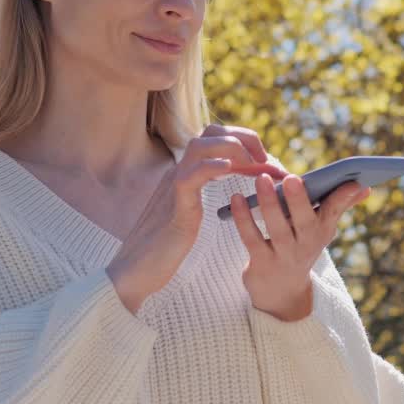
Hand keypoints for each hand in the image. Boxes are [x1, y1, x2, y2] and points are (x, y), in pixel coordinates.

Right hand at [106, 124, 287, 313]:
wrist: (136, 272)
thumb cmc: (165, 249)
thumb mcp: (187, 215)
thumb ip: (199, 197)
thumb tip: (226, 190)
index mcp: (186, 174)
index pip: (215, 137)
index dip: (245, 142)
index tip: (267, 161)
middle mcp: (179, 172)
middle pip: (211, 132)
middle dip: (244, 137)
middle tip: (266, 159)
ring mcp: (173, 186)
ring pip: (200, 145)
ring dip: (233, 148)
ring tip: (255, 164)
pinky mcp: (174, 206)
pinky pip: (190, 176)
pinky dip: (211, 166)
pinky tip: (229, 170)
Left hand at [231, 172, 370, 320]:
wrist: (282, 292)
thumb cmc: (301, 247)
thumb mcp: (321, 230)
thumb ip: (339, 205)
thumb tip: (365, 187)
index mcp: (321, 232)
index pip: (334, 213)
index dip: (343, 198)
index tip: (351, 181)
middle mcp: (306, 245)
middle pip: (304, 221)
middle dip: (299, 200)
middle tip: (292, 178)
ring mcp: (284, 256)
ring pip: (277, 228)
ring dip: (269, 203)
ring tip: (262, 180)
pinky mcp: (261, 263)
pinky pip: (251, 238)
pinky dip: (243, 218)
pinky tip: (237, 198)